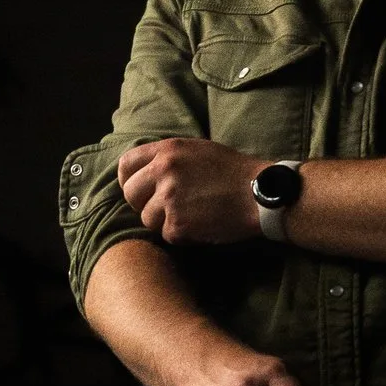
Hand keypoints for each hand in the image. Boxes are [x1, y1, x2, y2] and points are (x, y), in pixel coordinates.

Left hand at [117, 138, 261, 244]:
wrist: (258, 193)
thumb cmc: (233, 172)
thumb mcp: (197, 150)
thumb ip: (169, 158)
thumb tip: (144, 172)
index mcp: (167, 150)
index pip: (126, 165)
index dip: (129, 180)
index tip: (139, 190)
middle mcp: (163, 171)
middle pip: (131, 195)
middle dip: (144, 204)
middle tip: (165, 209)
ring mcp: (169, 198)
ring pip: (147, 219)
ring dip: (164, 222)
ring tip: (190, 216)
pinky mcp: (178, 223)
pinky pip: (167, 235)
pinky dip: (181, 235)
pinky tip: (200, 226)